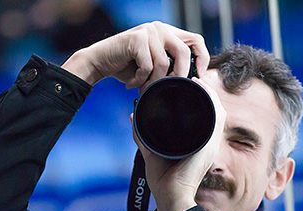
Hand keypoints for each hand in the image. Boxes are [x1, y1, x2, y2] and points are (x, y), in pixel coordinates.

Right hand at [61, 21, 208, 91]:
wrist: (100, 62)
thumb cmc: (128, 67)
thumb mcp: (155, 66)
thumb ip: (172, 66)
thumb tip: (193, 80)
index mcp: (168, 33)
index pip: (196, 40)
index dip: (202, 58)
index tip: (199, 77)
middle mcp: (160, 28)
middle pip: (184, 52)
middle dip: (178, 76)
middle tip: (166, 89)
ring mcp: (149, 31)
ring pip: (164, 63)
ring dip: (153, 82)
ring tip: (143, 88)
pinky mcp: (137, 38)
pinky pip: (147, 66)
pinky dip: (140, 80)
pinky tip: (132, 83)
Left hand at [134, 77, 226, 210]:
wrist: (171, 197)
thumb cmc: (164, 182)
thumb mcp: (151, 152)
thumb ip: (143, 135)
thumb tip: (133, 116)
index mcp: (196, 144)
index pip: (202, 116)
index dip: (197, 98)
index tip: (183, 85)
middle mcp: (206, 142)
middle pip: (212, 109)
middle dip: (204, 92)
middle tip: (190, 78)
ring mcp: (210, 143)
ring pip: (217, 109)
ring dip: (208, 92)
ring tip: (196, 79)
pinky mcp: (210, 144)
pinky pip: (218, 116)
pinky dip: (212, 100)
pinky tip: (203, 88)